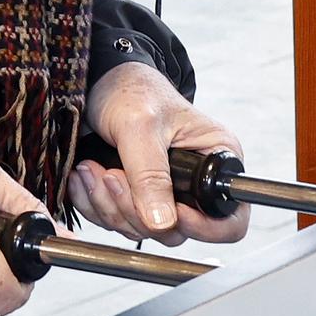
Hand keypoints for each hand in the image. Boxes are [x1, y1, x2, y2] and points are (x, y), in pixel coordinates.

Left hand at [69, 64, 249, 244]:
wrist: (97, 85)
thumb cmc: (130, 91)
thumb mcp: (141, 127)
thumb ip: (150, 175)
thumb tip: (163, 223)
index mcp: (215, 160)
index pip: (230, 218)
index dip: (203, 227)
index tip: (167, 216)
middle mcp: (195, 183)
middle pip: (176, 230)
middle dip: (135, 209)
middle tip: (111, 175)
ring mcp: (164, 194)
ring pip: (142, 229)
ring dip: (109, 205)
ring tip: (92, 169)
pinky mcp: (136, 199)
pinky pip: (117, 222)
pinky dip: (95, 204)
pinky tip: (85, 176)